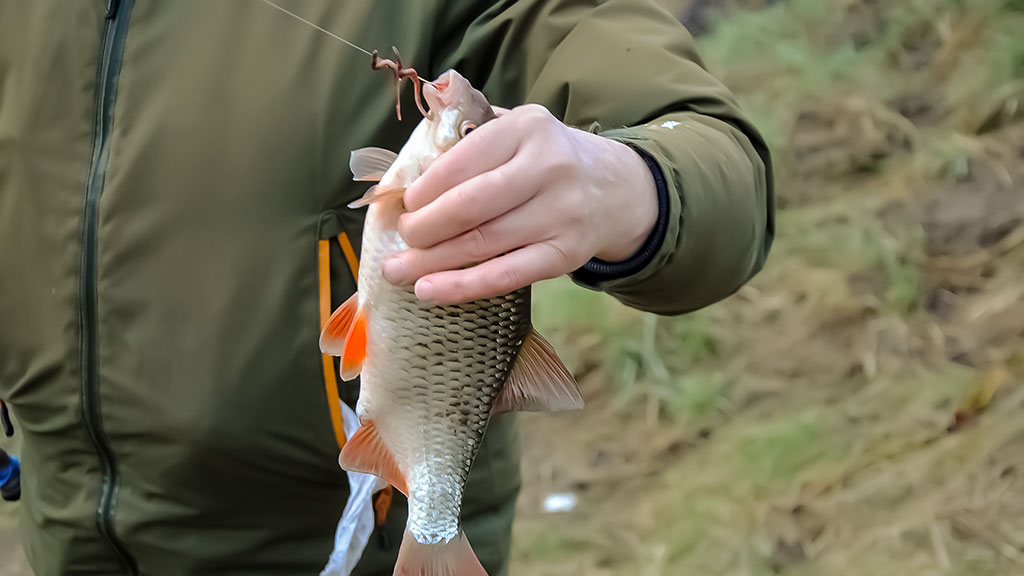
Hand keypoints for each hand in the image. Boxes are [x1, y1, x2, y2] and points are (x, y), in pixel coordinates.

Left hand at [382, 104, 657, 303]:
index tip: (404, 206)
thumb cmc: (545, 160)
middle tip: (403, 239)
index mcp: (527, 127)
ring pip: (481, 244)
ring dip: (431, 262)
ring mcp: (561, 213)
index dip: (423, 190)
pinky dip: (462, 286)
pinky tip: (429, 291)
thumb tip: (399, 179)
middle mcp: (549, 167)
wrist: (615, 189)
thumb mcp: (516, 132)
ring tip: (397, 271)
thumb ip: (468, 142)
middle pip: (468, 206)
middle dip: (423, 228)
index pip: (459, 162)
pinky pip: (505, 276)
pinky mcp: (566, 255)